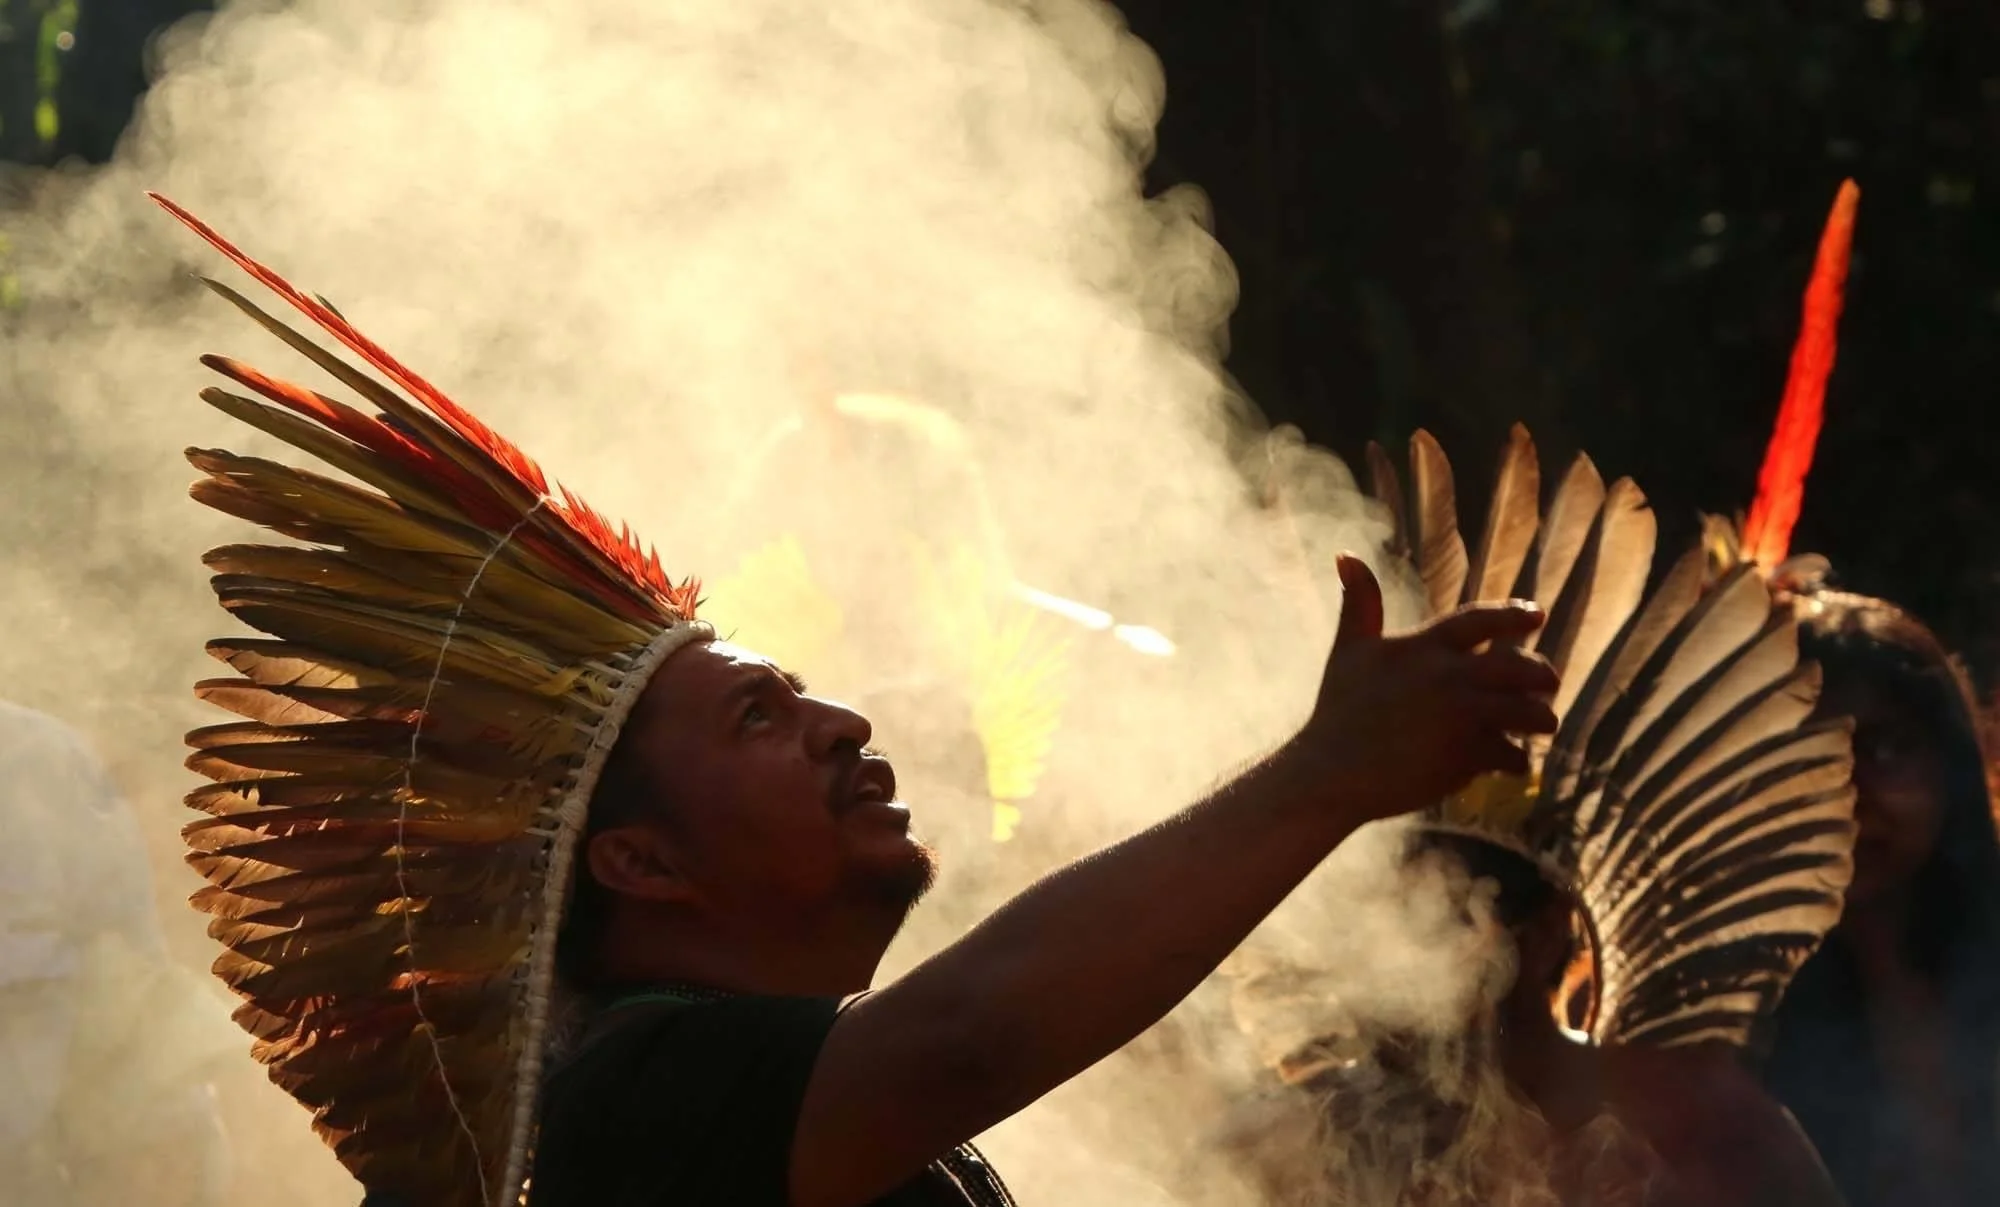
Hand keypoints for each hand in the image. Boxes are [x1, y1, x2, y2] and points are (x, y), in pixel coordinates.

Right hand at [1295, 554, 1559, 823]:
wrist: (1330, 772)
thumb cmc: (1338, 711)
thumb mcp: (1349, 650)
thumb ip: (1359, 602)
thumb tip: (1345, 554)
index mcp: (1423, 646)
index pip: (1481, 620)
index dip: (1514, 614)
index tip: (1538, 615)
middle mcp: (1448, 675)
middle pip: (1519, 667)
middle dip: (1542, 675)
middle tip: (1550, 682)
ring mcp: (1461, 715)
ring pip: (1526, 712)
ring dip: (1540, 719)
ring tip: (1544, 725)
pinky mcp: (1466, 755)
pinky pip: (1511, 754)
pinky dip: (1516, 760)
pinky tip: (1513, 763)